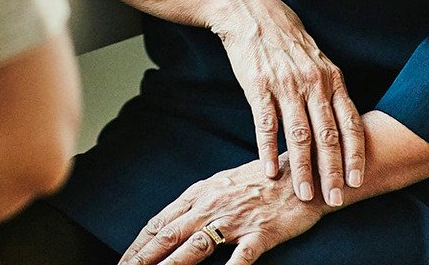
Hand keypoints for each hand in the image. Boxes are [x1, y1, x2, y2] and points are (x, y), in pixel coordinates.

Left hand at [119, 160, 326, 264]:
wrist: (304, 173)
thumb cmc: (262, 181)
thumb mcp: (222, 185)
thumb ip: (197, 204)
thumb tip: (170, 222)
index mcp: (201, 194)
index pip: (162, 222)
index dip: (140, 243)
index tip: (124, 259)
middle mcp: (213, 206)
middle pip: (170, 234)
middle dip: (144, 257)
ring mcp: (236, 220)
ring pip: (197, 246)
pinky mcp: (262, 232)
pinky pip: (242, 256)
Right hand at [209, 0, 365, 205]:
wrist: (252, 13)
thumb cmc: (288, 42)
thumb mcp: (318, 62)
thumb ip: (330, 92)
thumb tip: (343, 127)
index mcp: (332, 79)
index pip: (350, 123)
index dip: (354, 155)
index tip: (356, 181)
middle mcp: (313, 83)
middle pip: (327, 135)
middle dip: (332, 171)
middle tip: (334, 199)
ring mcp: (285, 84)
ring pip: (298, 135)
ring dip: (302, 169)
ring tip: (304, 193)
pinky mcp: (258, 86)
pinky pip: (266, 124)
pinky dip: (268, 150)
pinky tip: (270, 171)